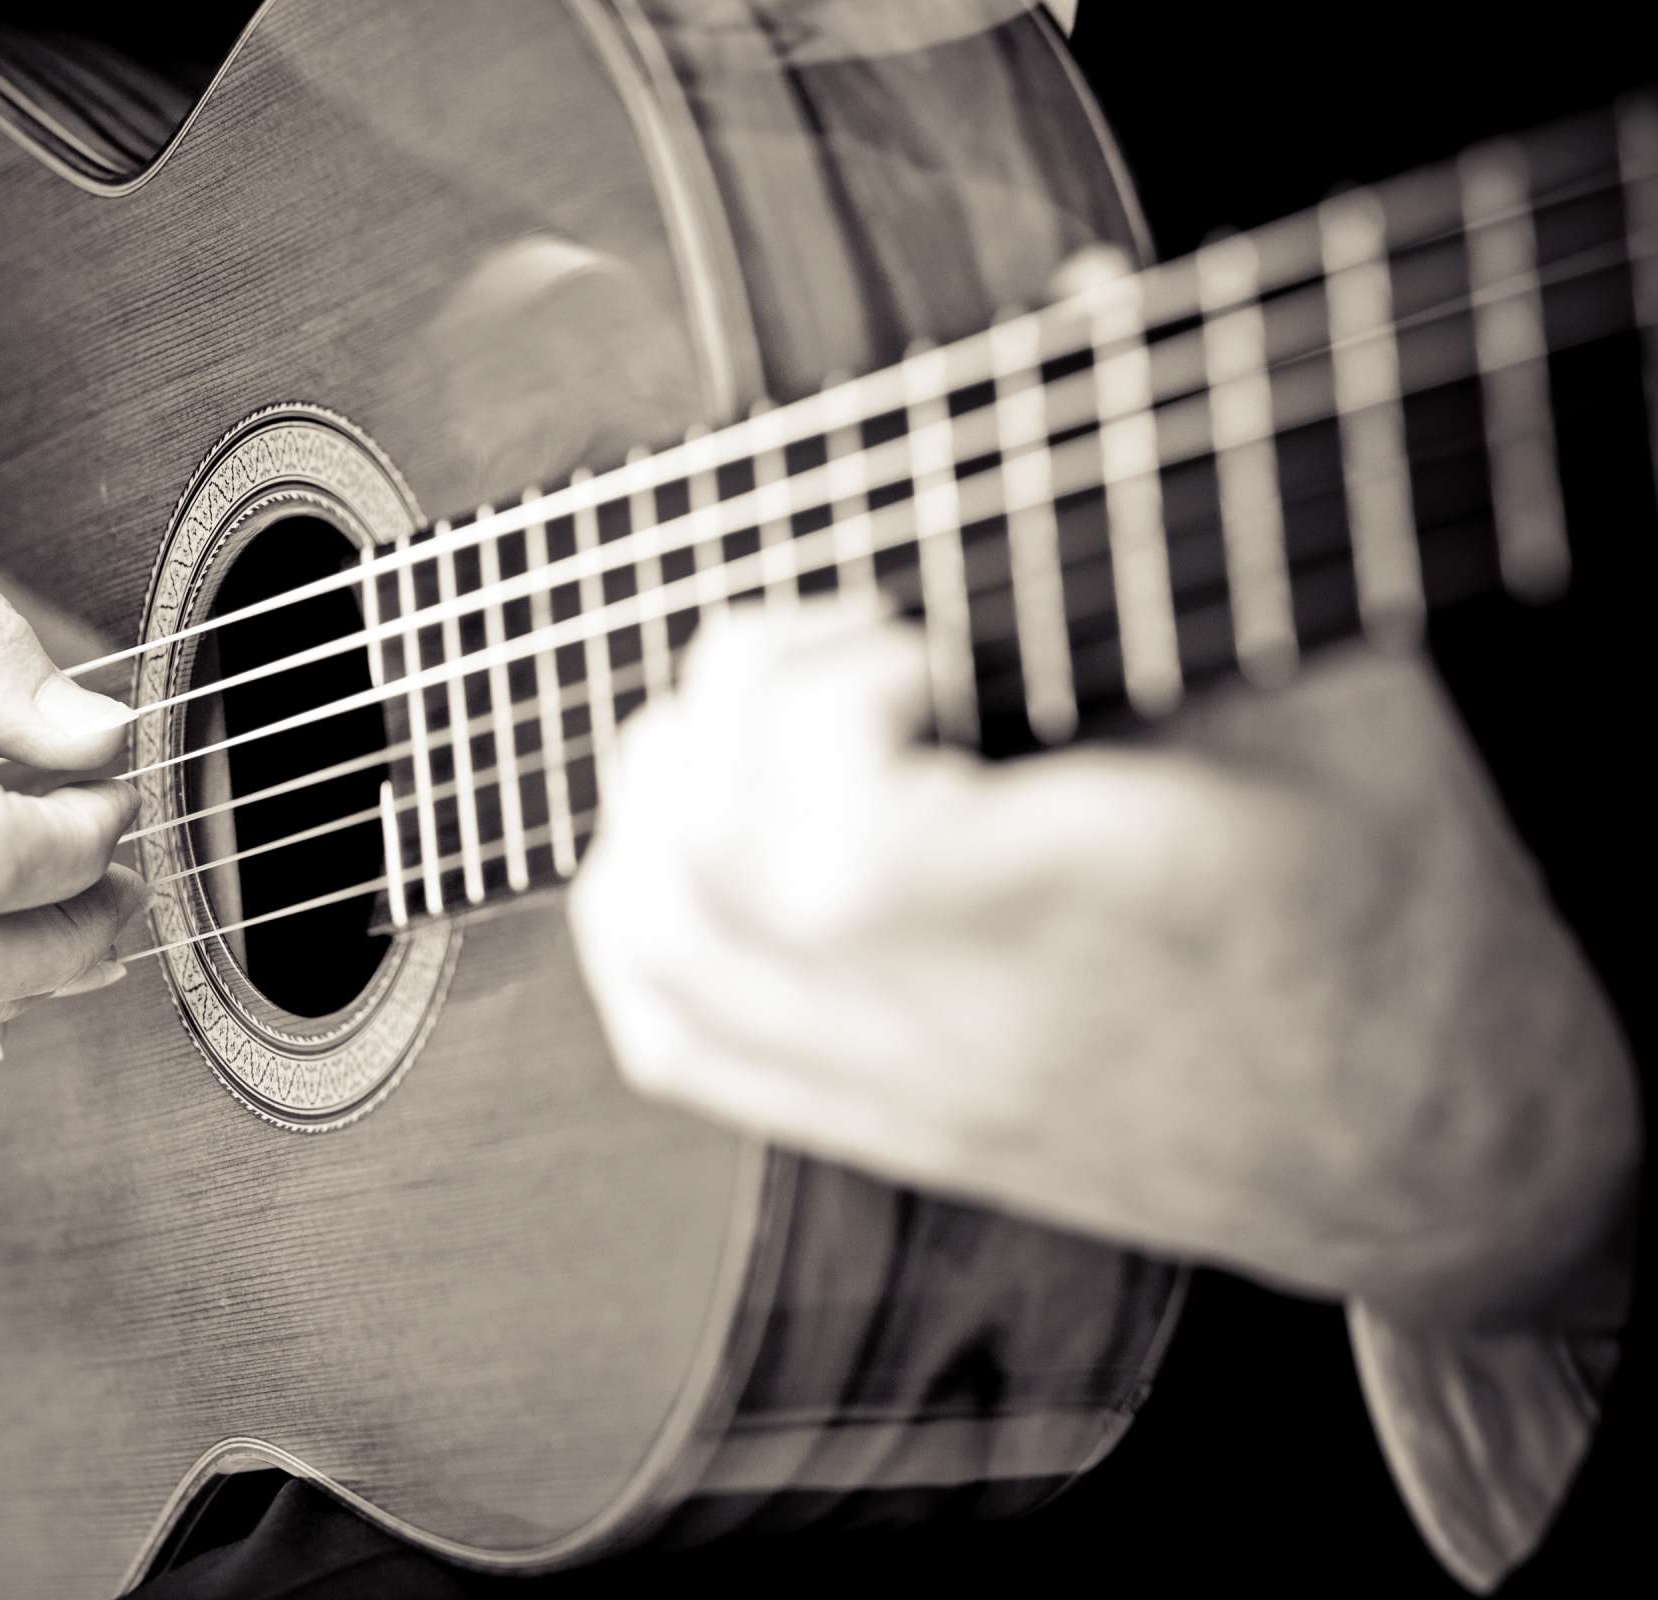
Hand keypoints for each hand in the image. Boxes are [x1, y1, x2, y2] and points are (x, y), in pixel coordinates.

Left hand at [568, 600, 1638, 1328]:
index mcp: (1091, 907)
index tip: (922, 644)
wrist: (1424, 1137)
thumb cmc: (1392, 899)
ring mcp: (900, 1087)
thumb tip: (1071, 308)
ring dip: (665, 793)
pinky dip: (640, 909)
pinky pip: (667, 1033)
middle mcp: (966, 1017)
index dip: (828, 700)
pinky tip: (710, 830)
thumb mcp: (1332, 676)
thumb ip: (1182, 510)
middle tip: (848, 660)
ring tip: (780, 728)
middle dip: (731, 714)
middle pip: (700, 869)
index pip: (826, 840)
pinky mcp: (870, 1121)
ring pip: (655, 945)